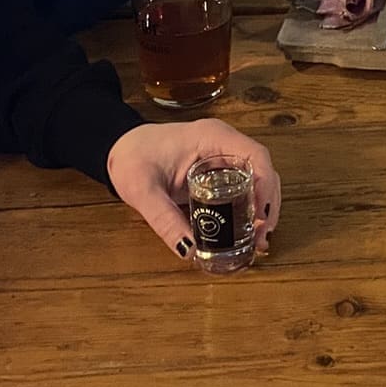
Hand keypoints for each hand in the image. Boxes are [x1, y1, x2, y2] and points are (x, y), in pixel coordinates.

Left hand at [106, 119, 280, 259]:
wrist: (118, 148)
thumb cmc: (130, 159)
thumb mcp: (143, 191)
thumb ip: (165, 220)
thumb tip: (189, 249)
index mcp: (212, 137)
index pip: (256, 156)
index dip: (266, 187)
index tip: (262, 218)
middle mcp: (223, 142)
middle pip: (263, 170)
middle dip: (268, 204)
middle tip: (262, 237)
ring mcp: (221, 154)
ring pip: (257, 178)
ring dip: (261, 207)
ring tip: (257, 239)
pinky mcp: (216, 168)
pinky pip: (243, 184)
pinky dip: (249, 205)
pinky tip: (246, 228)